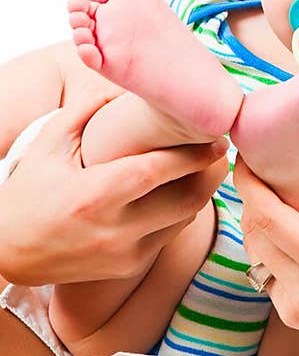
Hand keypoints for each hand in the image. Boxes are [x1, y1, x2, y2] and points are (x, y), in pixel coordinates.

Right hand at [0, 89, 227, 285]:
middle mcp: (114, 230)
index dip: (192, 155)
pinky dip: (179, 214)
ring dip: (198, 193)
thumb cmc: (28, 192)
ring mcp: (124, 253)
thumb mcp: (49, 145)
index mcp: (93, 196)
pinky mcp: (128, 267)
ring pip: (183, 220)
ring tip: (205, 168)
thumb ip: (86, 112)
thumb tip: (123, 88)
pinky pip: (168, 236)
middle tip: (219, 151)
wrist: (9, 252)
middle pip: (184, 201)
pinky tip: (178, 192)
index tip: (216, 138)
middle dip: (209, 174)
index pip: (157, 173)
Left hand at [237, 135, 298, 355]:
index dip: (249, 183)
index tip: (247, 155)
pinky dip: (269, 248)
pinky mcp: (295, 319)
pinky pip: (266, 275)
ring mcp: (294, 310)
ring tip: (273, 193)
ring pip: (254, 256)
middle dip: (250, 197)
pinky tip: (286, 229)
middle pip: (252, 234)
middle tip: (260, 166)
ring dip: (257, 223)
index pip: (267, 218)